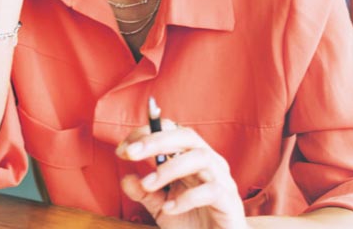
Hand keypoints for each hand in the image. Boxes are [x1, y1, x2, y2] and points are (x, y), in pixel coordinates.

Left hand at [117, 120, 246, 228]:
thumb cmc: (192, 221)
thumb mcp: (161, 207)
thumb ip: (144, 193)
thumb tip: (126, 178)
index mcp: (192, 158)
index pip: (172, 132)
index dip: (146, 134)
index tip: (122, 150)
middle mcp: (209, 163)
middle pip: (187, 136)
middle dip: (156, 140)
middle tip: (130, 153)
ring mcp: (222, 180)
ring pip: (201, 157)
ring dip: (170, 168)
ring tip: (148, 184)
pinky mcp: (229, 201)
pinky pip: (211, 191)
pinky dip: (186, 198)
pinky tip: (169, 209)